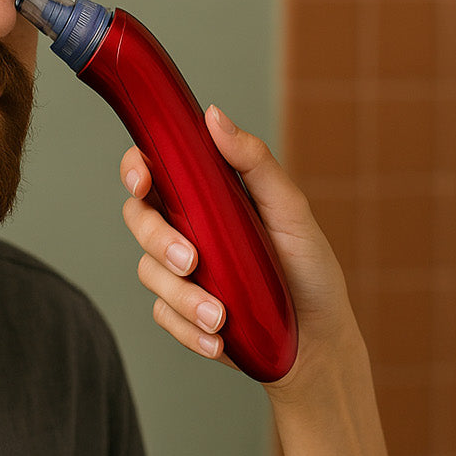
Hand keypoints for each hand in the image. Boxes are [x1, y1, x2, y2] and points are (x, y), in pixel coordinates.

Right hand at [120, 104, 362, 393]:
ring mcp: (183, 272)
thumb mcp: (290, 210)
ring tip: (220, 317)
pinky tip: (216, 339)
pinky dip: (188, 330)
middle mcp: (188, 228)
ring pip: (149, 272)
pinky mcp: (183, 314)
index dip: (135, 169)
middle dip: (158, 240)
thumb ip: (254, 162)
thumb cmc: (309, 267)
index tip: (143, 182)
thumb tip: (214, 115)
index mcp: (208, 195)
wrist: (319, 340)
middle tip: (192, 261)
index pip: (155, 169)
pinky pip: (164, 316)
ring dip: (182, 297)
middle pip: (140, 219)